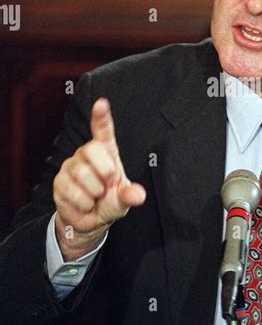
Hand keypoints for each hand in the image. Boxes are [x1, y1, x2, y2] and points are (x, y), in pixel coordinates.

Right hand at [53, 98, 145, 259]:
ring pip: (82, 174)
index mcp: (106, 153)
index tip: (101, 104)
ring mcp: (71, 166)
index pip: (103, 131)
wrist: (90, 221)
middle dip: (104, 171)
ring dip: (94, 192)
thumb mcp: (123, 199)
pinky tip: (85, 203)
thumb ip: (130, 195)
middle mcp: (87, 155)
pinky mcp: (59, 181)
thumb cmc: (109, 202)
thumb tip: (138, 195)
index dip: (101, 117)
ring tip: (95, 197)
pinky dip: (84, 203)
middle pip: (92, 149)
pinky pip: (72, 191)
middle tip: (107, 185)